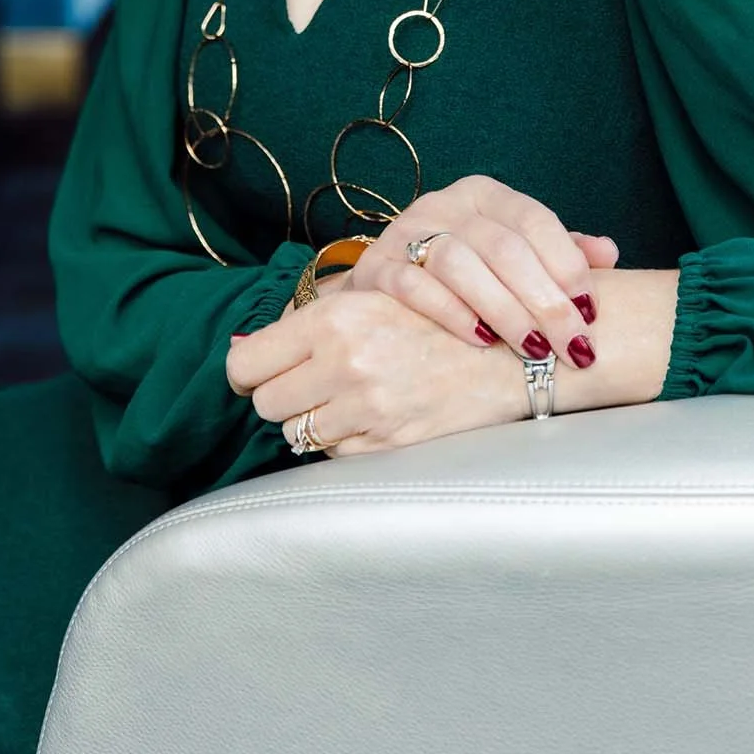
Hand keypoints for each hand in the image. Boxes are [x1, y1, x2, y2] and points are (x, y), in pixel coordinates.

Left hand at [226, 288, 527, 455]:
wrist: (511, 354)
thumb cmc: (441, 319)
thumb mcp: (375, 298)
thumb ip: (311, 322)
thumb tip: (243, 352)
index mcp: (336, 318)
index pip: (246, 364)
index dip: (247, 373)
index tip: (257, 375)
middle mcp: (344, 363)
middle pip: (265, 404)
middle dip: (284, 397)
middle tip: (315, 384)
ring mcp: (366, 410)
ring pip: (296, 434)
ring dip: (315, 421)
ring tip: (352, 397)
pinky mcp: (387, 447)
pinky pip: (335, 454)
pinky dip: (347, 440)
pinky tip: (377, 415)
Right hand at [343, 173, 618, 367]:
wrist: (383, 281)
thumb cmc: (464, 271)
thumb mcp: (511, 251)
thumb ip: (558, 251)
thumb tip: (609, 253)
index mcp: (485, 194)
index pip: (535, 220)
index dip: (567, 266)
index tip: (592, 312)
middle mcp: (445, 204)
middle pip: (504, 248)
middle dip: (546, 302)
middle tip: (573, 347)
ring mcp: (406, 232)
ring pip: (460, 264)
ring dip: (504, 310)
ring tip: (533, 349)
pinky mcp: (376, 267)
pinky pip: (414, 285)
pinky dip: (451, 313)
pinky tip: (481, 340)